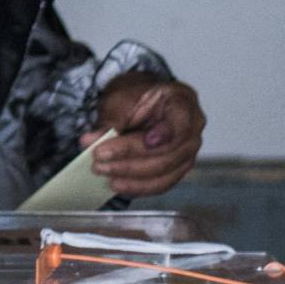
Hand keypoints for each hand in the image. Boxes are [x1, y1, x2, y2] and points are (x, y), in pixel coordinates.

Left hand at [87, 74, 205, 196]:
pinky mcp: (177, 170)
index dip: (160, 136)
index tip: (139, 141)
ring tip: (102, 171)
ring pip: (163, 173)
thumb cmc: (136, 97)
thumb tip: (91, 141)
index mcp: (183, 103)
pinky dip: (137, 186)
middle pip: (166, 153)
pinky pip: (160, 184)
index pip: (177, 123)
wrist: (141, 104)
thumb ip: (110, 120)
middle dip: (129, 159)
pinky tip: (116, 184)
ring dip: (130, 176)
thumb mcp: (120, 99)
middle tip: (99, 157)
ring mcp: (188, 153)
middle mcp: (192, 130)